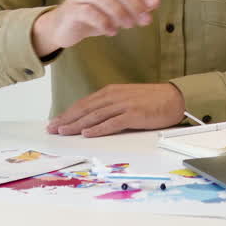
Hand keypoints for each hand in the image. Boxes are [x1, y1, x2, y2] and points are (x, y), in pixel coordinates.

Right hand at [31, 0, 158, 56]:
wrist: (63, 27)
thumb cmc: (92, 16)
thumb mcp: (113, 11)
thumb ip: (131, 7)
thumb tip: (151, 7)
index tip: (155, 5)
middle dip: (133, 4)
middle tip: (144, 20)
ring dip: (119, 12)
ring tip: (129, 26)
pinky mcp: (71, 10)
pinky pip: (89, 12)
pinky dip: (103, 22)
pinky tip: (112, 31)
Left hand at [46, 83, 184, 136]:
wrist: (174, 98)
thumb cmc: (150, 100)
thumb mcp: (125, 98)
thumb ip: (109, 106)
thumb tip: (92, 118)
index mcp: (111, 91)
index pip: (84, 103)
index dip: (68, 113)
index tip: (56, 121)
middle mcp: (114, 96)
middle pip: (85, 109)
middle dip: (67, 119)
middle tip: (52, 128)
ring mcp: (123, 105)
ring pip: (94, 116)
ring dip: (77, 125)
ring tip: (63, 131)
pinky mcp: (133, 114)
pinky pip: (112, 123)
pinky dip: (98, 129)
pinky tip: (87, 134)